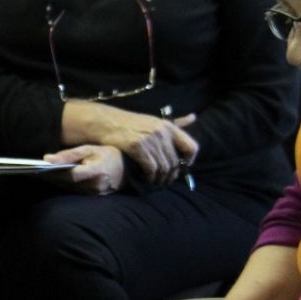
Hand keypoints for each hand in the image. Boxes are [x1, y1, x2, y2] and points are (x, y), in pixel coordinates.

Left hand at [44, 145, 124, 195]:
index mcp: (97, 172)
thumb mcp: (90, 149)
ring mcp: (96, 194)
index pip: (71, 175)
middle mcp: (96, 186)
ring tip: (40, 174)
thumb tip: (47, 159)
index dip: (54, 172)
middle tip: (33, 170)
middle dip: (50, 177)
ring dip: (55, 182)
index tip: (40, 168)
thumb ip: (69, 154)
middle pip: (67, 183)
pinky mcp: (94, 197)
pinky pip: (75, 192)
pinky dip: (64, 185)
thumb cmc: (109, 154)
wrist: (128, 168)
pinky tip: (54, 179)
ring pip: (69, 189)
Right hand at [64, 104, 197, 185]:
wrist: (106, 122)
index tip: (182, 167)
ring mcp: (149, 139)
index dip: (189, 161)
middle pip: (176, 162)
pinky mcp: (137, 147)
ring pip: (164, 168)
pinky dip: (151, 177)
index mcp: (169, 126)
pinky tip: (147, 179)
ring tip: (156, 182)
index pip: (191, 147)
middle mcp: (162, 132)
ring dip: (161, 179)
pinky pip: (151, 168)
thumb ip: (175, 123)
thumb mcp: (155, 121)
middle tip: (166, 181)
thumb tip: (193, 117)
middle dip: (172, 175)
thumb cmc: (132, 123)